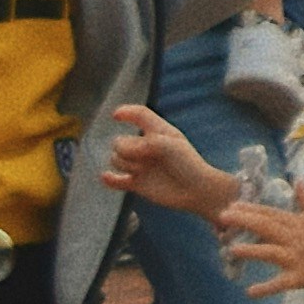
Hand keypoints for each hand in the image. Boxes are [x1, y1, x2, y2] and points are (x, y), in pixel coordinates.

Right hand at [97, 101, 236, 216]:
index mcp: (157, 131)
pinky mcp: (138, 184)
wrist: (197, 190)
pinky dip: (110, 179)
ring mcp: (141, 166)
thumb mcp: (167, 145)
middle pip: (119, 141)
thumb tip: (120, 151)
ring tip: (142, 170)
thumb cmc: (187, 163)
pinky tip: (106, 177)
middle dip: (125, 149)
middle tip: (143, 158)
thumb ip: (142, 144)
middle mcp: (146, 147)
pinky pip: (117, 180)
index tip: (115, 115)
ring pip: (116, 160)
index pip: (139, 115)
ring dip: (125, 164)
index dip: (127, 112)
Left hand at [220, 174, 303, 294]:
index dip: (250, 209)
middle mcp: (295, 238)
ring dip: (250, 251)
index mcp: (298, 223)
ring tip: (231, 250)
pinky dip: (265, 288)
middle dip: (244, 221)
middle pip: (266, 227)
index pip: (271, 213)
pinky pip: (281, 283)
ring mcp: (297, 257)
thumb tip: (298, 180)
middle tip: (222, 217)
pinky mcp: (301, 277)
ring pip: (270, 252)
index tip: (232, 205)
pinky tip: (249, 292)